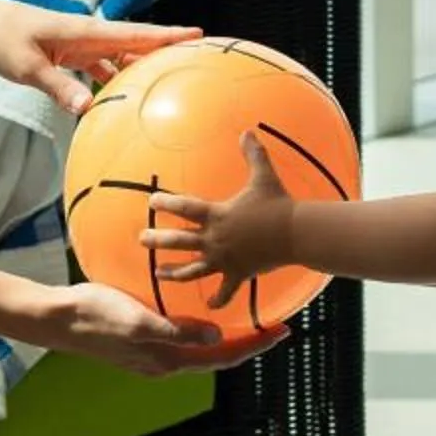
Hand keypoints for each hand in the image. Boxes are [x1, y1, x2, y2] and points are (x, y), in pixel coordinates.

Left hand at [0, 0, 197, 113]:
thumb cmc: (0, 40)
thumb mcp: (27, 68)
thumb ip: (59, 87)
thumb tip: (88, 109)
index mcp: (84, 32)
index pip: (134, 34)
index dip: (167, 35)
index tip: (198, 34)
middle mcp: (87, 36)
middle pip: (135, 44)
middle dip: (166, 49)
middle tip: (199, 59)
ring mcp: (79, 46)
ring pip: (120, 57)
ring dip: (141, 68)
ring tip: (169, 83)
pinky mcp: (68, 56)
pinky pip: (101, 68)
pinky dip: (114, 81)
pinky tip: (122, 100)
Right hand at [41, 281, 281, 375]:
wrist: (59, 318)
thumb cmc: (97, 315)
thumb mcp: (139, 321)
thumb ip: (176, 331)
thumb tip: (215, 337)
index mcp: (168, 360)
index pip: (222, 356)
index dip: (254, 346)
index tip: (280, 334)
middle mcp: (165, 362)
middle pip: (218, 355)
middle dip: (249, 342)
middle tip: (277, 325)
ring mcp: (154, 354)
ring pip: (202, 348)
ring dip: (228, 336)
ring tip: (252, 318)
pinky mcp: (144, 341)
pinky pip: (184, 338)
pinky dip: (204, 329)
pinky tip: (206, 311)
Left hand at [139, 133, 295, 310]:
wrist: (294, 233)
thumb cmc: (277, 203)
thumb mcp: (263, 175)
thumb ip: (253, 153)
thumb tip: (247, 130)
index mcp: (217, 214)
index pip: (184, 207)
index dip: (165, 203)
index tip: (151, 202)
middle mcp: (215, 239)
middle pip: (179, 241)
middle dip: (157, 241)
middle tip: (141, 240)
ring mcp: (224, 259)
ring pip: (192, 269)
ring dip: (174, 273)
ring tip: (159, 274)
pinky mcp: (238, 274)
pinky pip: (225, 291)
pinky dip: (217, 300)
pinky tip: (209, 305)